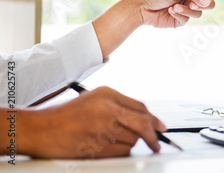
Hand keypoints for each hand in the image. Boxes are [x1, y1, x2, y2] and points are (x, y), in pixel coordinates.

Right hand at [17, 87, 165, 158]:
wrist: (39, 128)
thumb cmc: (64, 115)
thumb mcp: (94, 99)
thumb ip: (119, 105)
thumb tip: (145, 119)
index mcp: (108, 94)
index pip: (141, 108)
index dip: (154, 120)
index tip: (160, 127)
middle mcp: (106, 108)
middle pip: (142, 124)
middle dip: (153, 136)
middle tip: (156, 143)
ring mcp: (101, 127)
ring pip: (132, 140)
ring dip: (129, 143)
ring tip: (112, 140)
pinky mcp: (95, 145)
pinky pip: (120, 152)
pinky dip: (120, 152)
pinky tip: (108, 147)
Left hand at [92, 0, 223, 58]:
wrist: (141, 7)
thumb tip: (208, 2)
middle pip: (209, 4)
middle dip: (203, 4)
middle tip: (193, 3)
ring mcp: (187, 10)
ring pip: (199, 14)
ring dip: (188, 10)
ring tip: (175, 7)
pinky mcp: (181, 20)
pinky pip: (189, 19)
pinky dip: (181, 15)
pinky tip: (171, 11)